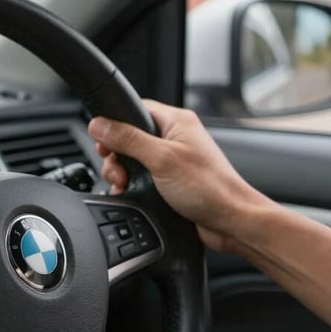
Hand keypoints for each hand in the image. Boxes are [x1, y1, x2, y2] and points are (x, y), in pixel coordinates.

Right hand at [88, 100, 267, 251]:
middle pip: (129, 136)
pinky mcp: (169, 181)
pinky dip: (132, 186)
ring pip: (133, 160)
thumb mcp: (161, 159)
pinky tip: (132, 194)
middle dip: (116, 155)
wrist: (230, 222)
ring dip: (123, 173)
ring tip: (125, 184)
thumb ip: (128, 140)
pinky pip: (141, 177)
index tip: (103, 141)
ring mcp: (172, 160)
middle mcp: (175, 138)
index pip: (135, 109)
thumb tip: (99, 125)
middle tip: (117, 169)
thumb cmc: (210, 188)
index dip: (115, 124)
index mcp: (177, 122)